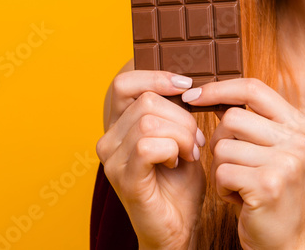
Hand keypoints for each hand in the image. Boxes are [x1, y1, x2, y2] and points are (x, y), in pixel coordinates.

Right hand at [96, 70, 206, 249]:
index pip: (125, 82)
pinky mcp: (124, 178)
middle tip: (195, 140)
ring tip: (189, 152)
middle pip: (146, 100)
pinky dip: (172, 149)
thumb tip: (186, 81)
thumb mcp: (179, 136)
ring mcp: (112, 159)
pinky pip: (147, 145)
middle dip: (182, 116)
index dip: (156, 77)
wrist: (178, 227)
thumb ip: (175, 111)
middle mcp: (109, 139)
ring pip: (149, 121)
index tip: (186, 86)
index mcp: (119, 125)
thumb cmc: (179, 183)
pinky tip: (177, 162)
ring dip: (181, 134)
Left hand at [181, 78, 304, 249]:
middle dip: (220, 140)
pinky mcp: (268, 186)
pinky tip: (238, 199)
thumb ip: (252, 120)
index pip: (252, 88)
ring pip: (223, 146)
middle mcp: (298, 139)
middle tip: (232, 164)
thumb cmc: (268, 190)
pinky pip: (221, 172)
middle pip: (233, 118)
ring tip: (240, 184)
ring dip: (221, 168)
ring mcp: (286, 162)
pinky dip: (222, 188)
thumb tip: (203, 92)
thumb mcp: (271, 148)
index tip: (192, 96)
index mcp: (299, 124)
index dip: (219, 89)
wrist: (286, 241)